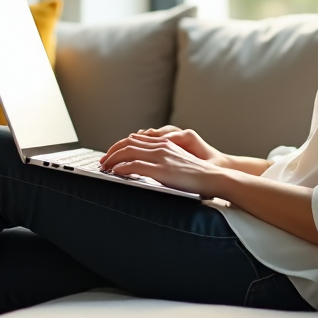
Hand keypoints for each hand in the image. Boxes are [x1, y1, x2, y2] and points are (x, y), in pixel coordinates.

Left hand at [98, 132, 228, 195]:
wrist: (214, 177)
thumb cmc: (198, 175)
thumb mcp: (178, 162)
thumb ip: (163, 160)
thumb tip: (147, 166)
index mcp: (164, 144)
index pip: (135, 140)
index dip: (119, 146)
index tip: (111, 155)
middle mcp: (161, 147)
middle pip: (128, 143)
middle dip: (112, 151)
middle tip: (103, 161)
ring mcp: (160, 157)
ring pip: (128, 152)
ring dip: (113, 159)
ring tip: (105, 167)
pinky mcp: (161, 170)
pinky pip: (134, 166)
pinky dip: (121, 168)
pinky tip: (116, 172)